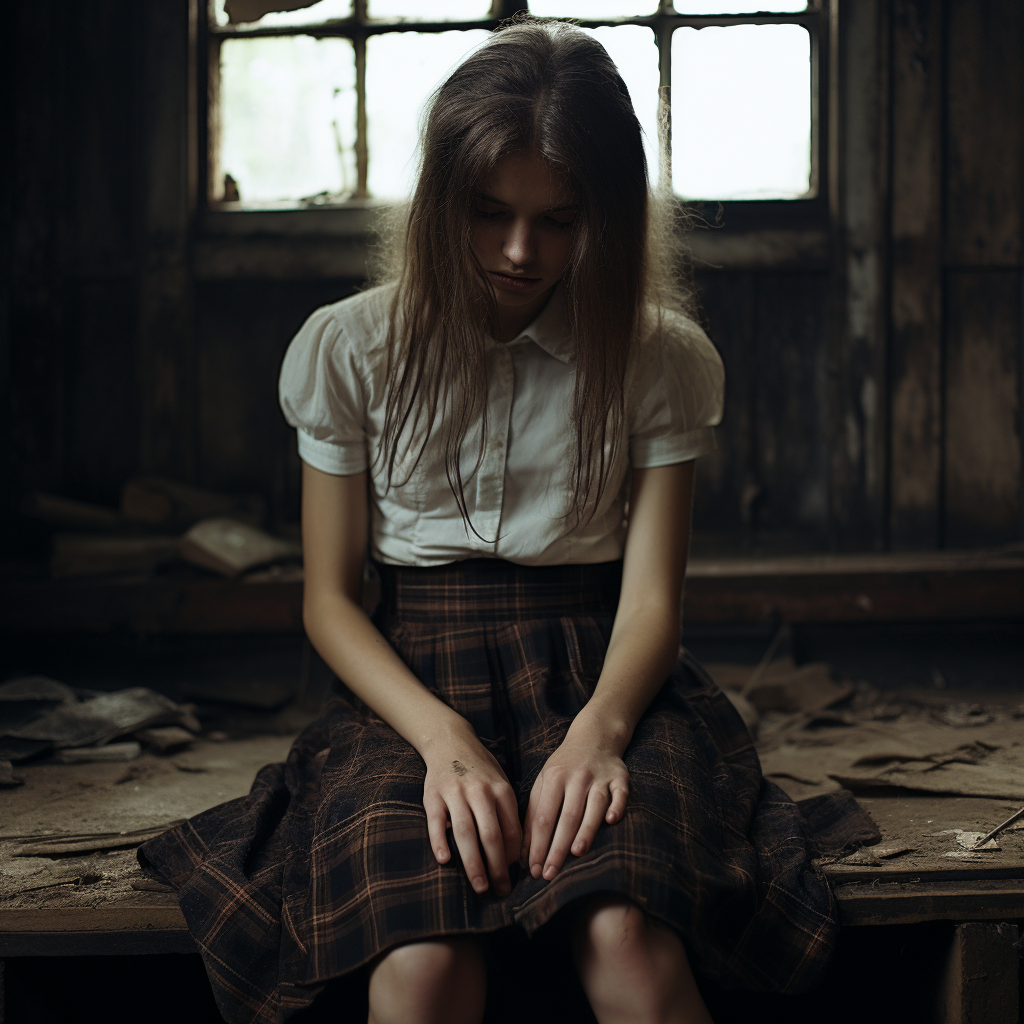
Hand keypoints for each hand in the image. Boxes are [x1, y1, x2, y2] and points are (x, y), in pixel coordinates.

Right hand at [422, 720, 521, 897]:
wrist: (450, 741)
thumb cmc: (480, 770)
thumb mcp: (501, 783)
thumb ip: (507, 813)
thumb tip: (515, 853)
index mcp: (501, 790)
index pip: (511, 830)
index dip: (513, 857)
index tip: (513, 876)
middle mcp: (480, 791)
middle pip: (491, 836)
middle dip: (497, 868)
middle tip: (501, 891)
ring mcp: (455, 793)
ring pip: (465, 833)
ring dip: (473, 863)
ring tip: (480, 887)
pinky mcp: (433, 795)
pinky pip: (436, 822)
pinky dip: (439, 842)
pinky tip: (444, 861)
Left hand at [522, 716, 629, 881]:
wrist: (594, 737)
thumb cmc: (563, 767)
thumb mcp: (543, 782)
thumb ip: (533, 814)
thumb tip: (523, 852)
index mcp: (554, 778)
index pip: (544, 817)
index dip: (538, 845)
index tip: (533, 870)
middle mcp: (576, 777)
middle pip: (567, 816)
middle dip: (558, 847)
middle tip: (550, 874)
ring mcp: (600, 777)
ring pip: (593, 806)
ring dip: (586, 829)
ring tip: (577, 853)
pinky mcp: (620, 778)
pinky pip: (620, 794)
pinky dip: (617, 806)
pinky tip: (612, 821)